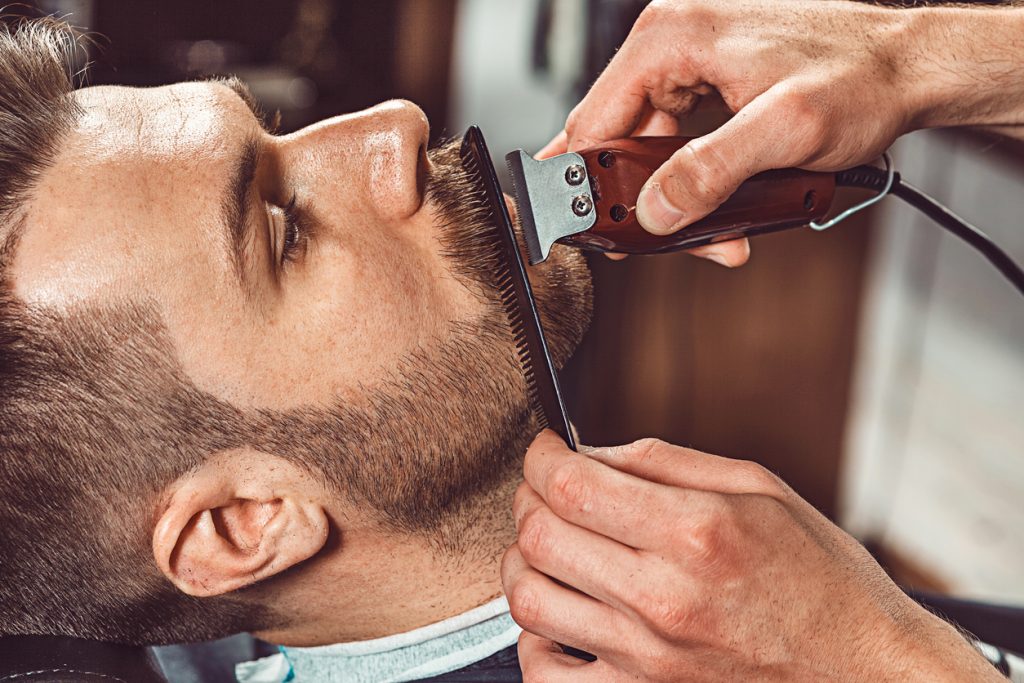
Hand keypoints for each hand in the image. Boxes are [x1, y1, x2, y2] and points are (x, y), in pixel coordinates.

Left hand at [502, 431, 1002, 681]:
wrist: (869, 676)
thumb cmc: (823, 577)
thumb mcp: (760, 490)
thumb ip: (664, 462)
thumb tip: (590, 452)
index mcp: (696, 531)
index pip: (570, 485)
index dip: (540, 458)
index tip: (545, 450)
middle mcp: (664, 597)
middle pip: (540, 537)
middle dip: (527, 499)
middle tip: (544, 489)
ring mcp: (647, 659)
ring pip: (529, 601)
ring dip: (521, 562)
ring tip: (547, 545)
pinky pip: (546, 674)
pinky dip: (535, 639)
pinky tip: (560, 613)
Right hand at [553, 0, 928, 265]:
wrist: (909, 66)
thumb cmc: (861, 77)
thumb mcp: (785, 130)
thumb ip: (712, 170)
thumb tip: (655, 210)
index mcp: (670, 38)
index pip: (592, 121)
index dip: (585, 183)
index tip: (594, 230)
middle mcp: (671, 44)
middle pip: (617, 140)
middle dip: (640, 200)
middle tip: (662, 242)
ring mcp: (689, 62)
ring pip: (648, 150)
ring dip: (674, 199)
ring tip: (712, 234)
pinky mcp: (708, 82)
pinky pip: (679, 143)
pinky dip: (695, 182)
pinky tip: (721, 210)